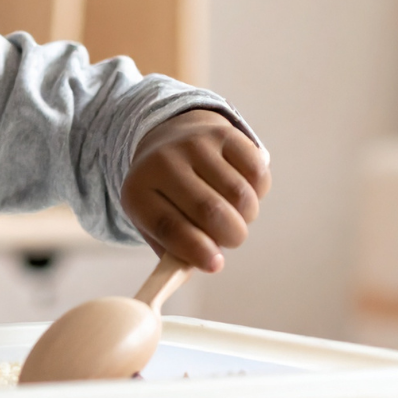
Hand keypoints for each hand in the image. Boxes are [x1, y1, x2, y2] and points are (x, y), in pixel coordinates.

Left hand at [120, 109, 270, 272]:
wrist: (169, 137)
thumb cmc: (166, 194)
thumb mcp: (155, 220)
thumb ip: (175, 251)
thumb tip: (207, 264)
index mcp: (138, 190)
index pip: (168, 226)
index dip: (196, 250)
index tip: (215, 264)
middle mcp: (163, 162)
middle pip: (210, 211)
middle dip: (231, 236)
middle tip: (230, 238)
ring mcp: (194, 144)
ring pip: (239, 195)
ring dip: (246, 216)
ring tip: (235, 214)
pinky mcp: (224, 133)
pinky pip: (257, 174)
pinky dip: (258, 192)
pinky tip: (244, 191)